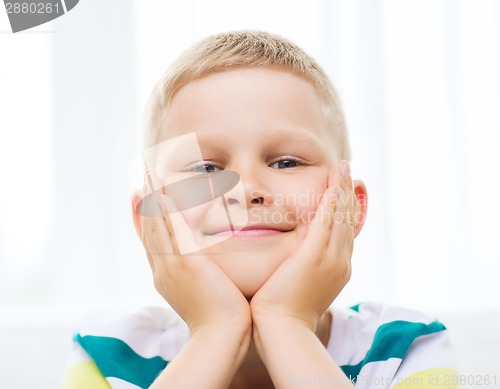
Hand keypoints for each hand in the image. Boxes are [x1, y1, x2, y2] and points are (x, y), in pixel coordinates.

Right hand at [139, 170, 251, 336]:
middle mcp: (162, 269)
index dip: (145, 220)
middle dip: (143, 204)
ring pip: (156, 225)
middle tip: (140, 182)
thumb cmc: (222, 316)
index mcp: (166, 276)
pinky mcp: (183, 262)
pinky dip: (165, 209)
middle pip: (149, 230)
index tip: (141, 200)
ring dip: (152, 199)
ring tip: (148, 177)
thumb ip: (201, 273)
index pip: (151, 242)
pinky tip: (163, 192)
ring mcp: (170, 265)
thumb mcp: (205, 291)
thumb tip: (208, 265)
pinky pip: (171, 229)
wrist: (222, 334)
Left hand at [250, 161, 354, 330]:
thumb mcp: (296, 286)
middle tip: (347, 170)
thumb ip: (299, 268)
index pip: (343, 232)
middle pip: (347, 220)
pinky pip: (328, 220)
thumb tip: (291, 259)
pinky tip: (334, 183)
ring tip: (343, 168)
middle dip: (348, 193)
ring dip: (342, 189)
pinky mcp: (316, 255)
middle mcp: (339, 261)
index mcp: (336, 268)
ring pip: (341, 216)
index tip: (342, 189)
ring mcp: (331, 258)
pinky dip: (332, 200)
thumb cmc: (281, 312)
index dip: (344, 209)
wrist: (281, 330)